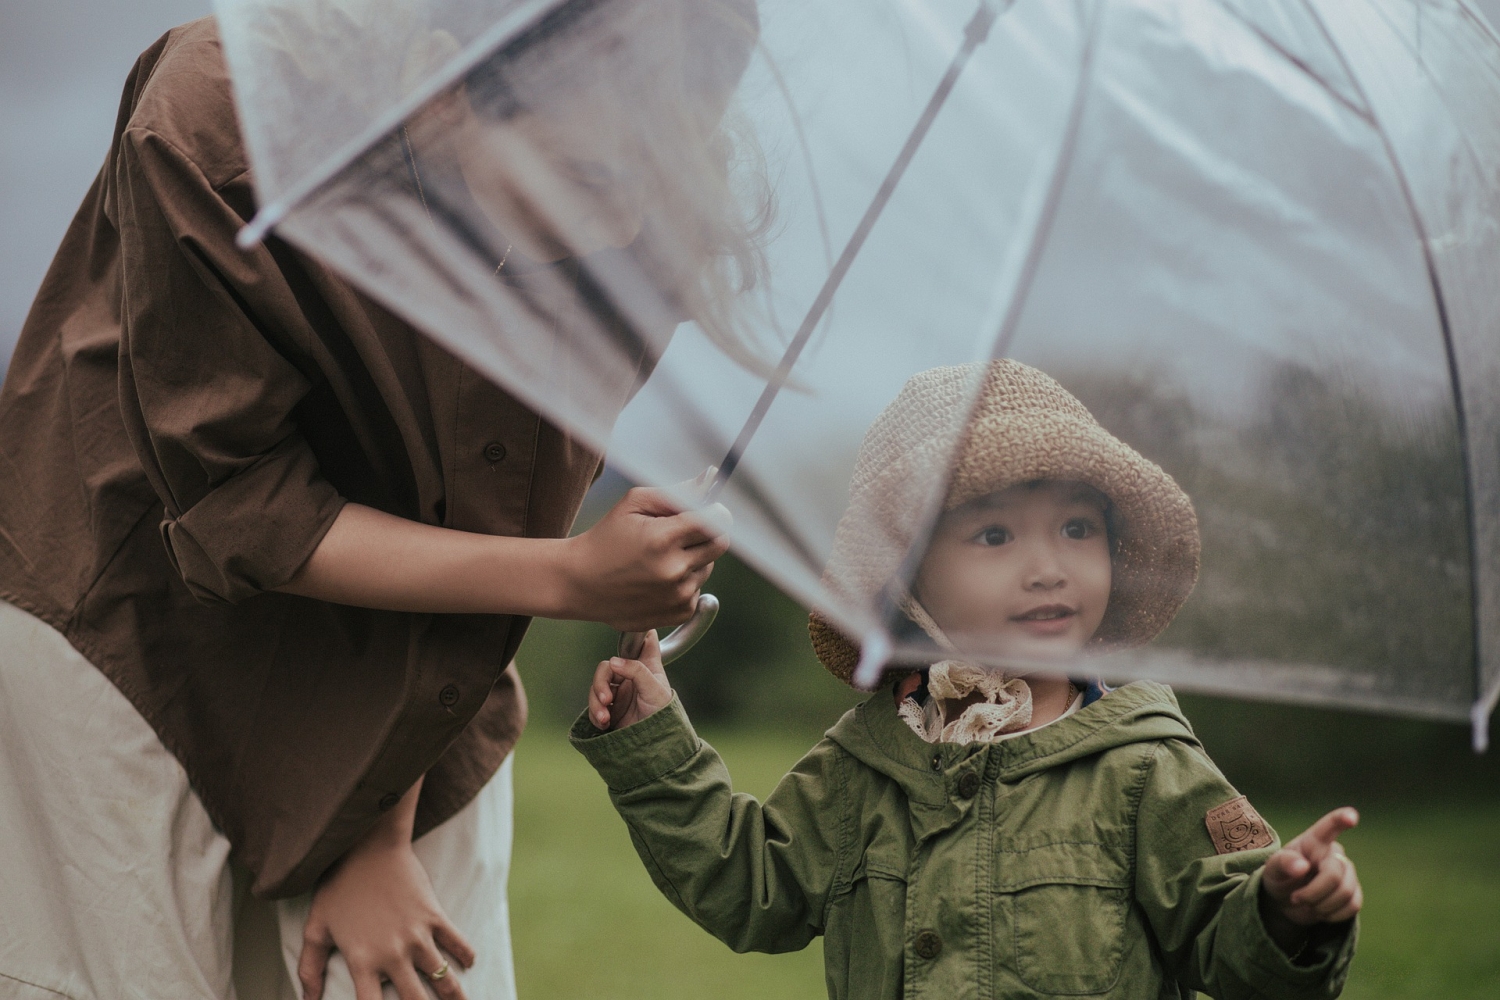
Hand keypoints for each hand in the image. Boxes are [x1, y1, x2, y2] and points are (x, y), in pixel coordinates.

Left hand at [299, 786, 474, 999]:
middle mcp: (393, 953)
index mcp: (362, 961)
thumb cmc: (337, 886)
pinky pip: (456, 942)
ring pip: (443, 977)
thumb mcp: (316, 928)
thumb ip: (309, 969)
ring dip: (455, 997)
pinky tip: (468, 964)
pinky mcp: (434, 915)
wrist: (368, 846)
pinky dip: (465, 955)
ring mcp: (417, 935)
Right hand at [561, 487, 730, 631]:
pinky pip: (698, 590)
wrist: (580, 584)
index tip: (706, 510)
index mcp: (663, 538)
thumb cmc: (607, 537)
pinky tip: (658, 579)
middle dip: (708, 533)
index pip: (716, 521)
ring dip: (693, 559)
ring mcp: (677, 595)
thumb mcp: (633, 504)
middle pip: (720, 544)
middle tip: (684, 531)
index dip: (715, 511)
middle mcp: (674, 570)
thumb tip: (710, 479)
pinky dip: (685, 582)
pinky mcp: (677, 613)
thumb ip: (676, 492)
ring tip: (661, 557)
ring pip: (708, 567)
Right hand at [589, 629, 672, 729]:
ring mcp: (619, 693)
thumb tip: (613, 661)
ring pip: (597, 687)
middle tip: (606, 699)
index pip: (643, 643)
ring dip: (596, 702)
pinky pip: (594, 706)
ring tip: (604, 718)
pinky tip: (604, 723)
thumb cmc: (664, 715)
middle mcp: (630, 677)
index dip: (639, 635)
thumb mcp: (654, 689)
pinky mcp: (610, 710)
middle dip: (600, 683)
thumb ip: (636, 671)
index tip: (637, 634)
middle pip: (607, 668)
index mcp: (646, 667)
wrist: (657, 744)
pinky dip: (595, 715)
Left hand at [1259, 808, 1362, 949]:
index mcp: (1313, 842)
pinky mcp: (1354, 892)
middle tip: (1296, 898)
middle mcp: (1334, 854)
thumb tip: (1303, 866)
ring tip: (1307, 903)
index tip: (1351, 816)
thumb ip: (1284, 864)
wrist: (1287, 901)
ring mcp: (1348, 873)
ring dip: (1322, 905)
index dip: (1341, 820)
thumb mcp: (1272, 869)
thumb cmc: (1280, 877)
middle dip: (1313, 893)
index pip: (1329, 827)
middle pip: (1334, 875)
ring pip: (1346, 892)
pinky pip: (1352, 906)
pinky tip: (1320, 911)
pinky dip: (1333, 914)